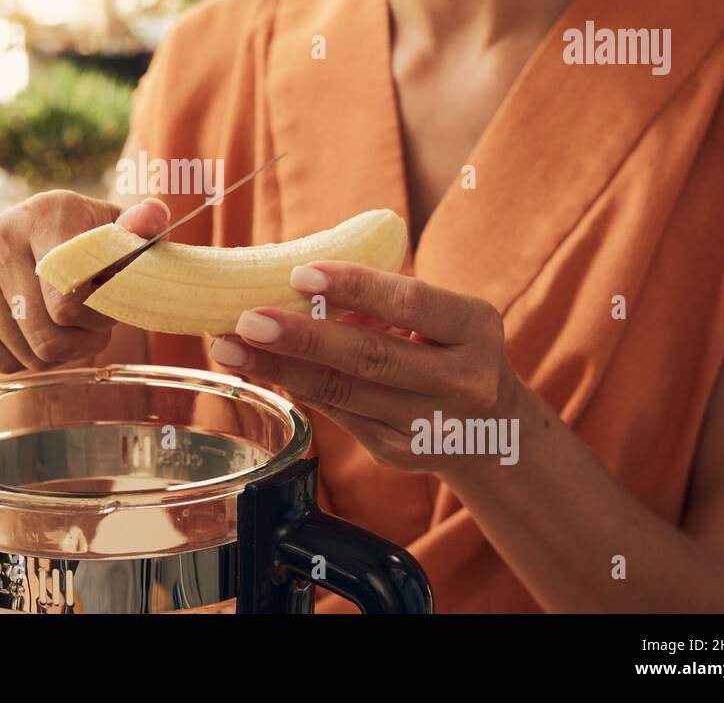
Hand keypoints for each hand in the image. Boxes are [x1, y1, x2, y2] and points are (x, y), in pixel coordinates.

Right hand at [0, 192, 168, 372]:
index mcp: (46, 214)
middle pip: (48, 338)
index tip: (111, 306)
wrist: (38, 233)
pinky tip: (32, 329)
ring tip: (64, 324)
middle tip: (93, 326)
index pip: (69, 300)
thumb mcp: (121, 232)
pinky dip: (24, 359)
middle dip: (82, 342)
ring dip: (57, 354)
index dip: (98, 319)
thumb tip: (152, 217)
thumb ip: (143, 227)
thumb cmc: (89, 241)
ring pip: (27, 355)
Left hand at [208, 261, 527, 474]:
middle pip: (370, 356)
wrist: (493, 428)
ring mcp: (429, 424)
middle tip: (246, 319)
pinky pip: (337, 414)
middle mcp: (461, 381)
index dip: (355, 287)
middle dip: (301, 337)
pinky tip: (261, 370)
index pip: (411, 303)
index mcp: (475, 329)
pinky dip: (296, 388)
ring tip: (230, 347)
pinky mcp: (399, 451)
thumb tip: (292, 274)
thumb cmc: (450, 348)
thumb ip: (384, 298)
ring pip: (343, 393)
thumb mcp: (442, 316)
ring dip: (279, 368)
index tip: (300, 273)